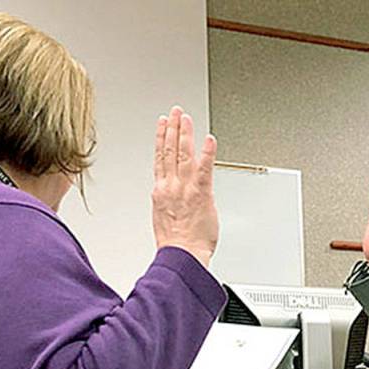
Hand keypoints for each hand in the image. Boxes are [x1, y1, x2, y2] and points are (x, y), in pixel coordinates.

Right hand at [152, 106, 217, 265]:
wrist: (181, 255)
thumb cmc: (176, 245)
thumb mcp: (164, 219)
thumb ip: (168, 203)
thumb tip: (172, 201)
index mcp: (161, 192)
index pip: (159, 159)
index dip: (160, 138)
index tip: (162, 125)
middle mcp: (171, 186)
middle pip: (168, 150)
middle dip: (171, 128)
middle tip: (175, 112)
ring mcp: (185, 188)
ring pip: (182, 154)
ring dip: (185, 133)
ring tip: (186, 118)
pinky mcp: (201, 193)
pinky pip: (205, 169)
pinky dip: (207, 152)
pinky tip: (209, 139)